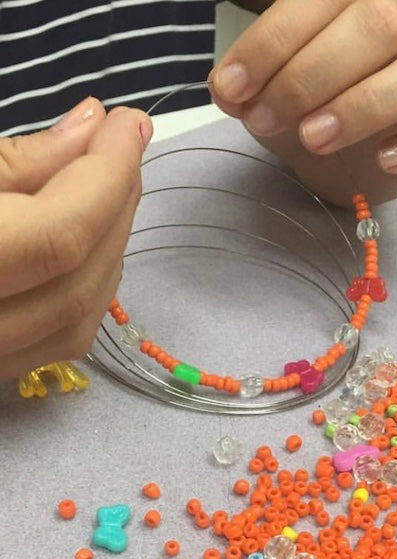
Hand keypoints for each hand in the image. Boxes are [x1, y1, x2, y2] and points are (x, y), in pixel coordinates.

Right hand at [0, 98, 151, 379]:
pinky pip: (56, 341)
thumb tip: (92, 127)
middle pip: (79, 280)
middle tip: (122, 152)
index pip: (60, 233)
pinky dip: (86, 288)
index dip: (106, 176)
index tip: (127, 125)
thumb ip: (15, 160)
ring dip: (108, 249)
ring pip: (76, 319)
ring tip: (107, 189)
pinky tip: (88, 246)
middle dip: (113, 208)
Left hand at [208, 0, 396, 204]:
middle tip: (267, 119)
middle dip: (313, 74)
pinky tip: (385, 159)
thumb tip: (229, 91)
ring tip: (314, 140)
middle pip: (384, 22)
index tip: (232, 90)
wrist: (357, 149)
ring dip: (369, 102)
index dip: (272, 43)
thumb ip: (254, 81)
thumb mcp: (275, 87)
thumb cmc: (317, 103)